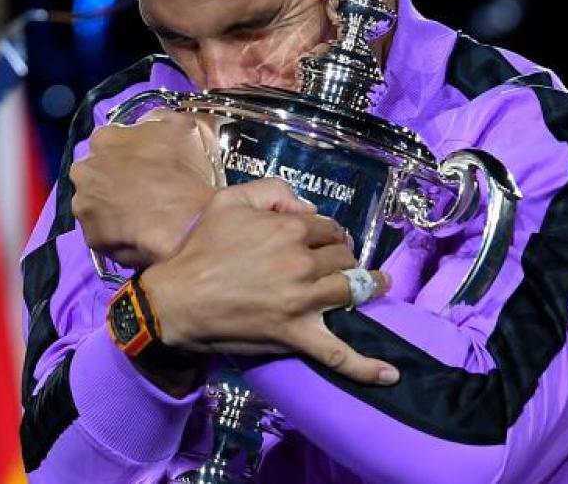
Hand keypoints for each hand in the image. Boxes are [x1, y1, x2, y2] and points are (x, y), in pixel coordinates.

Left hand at [71, 109, 217, 267]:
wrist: (183, 223)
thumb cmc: (182, 172)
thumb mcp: (180, 128)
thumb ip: (158, 119)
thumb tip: (150, 122)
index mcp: (103, 139)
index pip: (110, 142)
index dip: (129, 154)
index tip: (145, 164)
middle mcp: (84, 170)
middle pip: (96, 173)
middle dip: (113, 180)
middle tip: (141, 191)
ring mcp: (83, 205)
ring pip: (96, 204)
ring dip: (112, 208)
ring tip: (140, 216)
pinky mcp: (90, 236)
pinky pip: (103, 233)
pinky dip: (116, 234)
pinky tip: (137, 234)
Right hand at [141, 178, 397, 384]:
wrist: (178, 299)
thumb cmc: (200, 249)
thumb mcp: (230, 201)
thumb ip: (271, 192)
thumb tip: (305, 206)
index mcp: (289, 229)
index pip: (328, 227)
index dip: (330, 232)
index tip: (326, 239)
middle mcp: (303, 262)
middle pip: (343, 256)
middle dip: (344, 256)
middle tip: (338, 262)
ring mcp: (304, 301)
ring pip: (351, 290)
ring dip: (367, 287)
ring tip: (377, 286)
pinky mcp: (297, 335)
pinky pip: (338, 355)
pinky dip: (366, 367)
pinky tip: (389, 374)